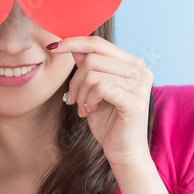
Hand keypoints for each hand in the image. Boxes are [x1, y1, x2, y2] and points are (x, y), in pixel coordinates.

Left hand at [50, 36, 153, 169]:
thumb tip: (72, 45)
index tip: (53, 46)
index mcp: (132, 63)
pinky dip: (89, 99)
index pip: (98, 43)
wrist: (122, 150)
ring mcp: (140, 85)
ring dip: (81, 93)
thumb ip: (88, 65)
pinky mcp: (135, 101)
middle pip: (92, 59)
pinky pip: (100, 88)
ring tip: (85, 106)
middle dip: (75, 79)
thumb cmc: (108, 119)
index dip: (73, 42)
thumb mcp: (93, 88)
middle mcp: (140, 70)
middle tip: (73, 98)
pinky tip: (92, 110)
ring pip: (93, 74)